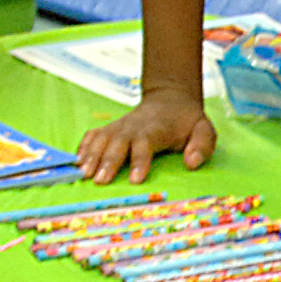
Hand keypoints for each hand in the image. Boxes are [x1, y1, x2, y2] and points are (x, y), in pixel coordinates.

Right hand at [76, 85, 213, 183]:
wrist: (169, 100)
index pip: (145, 142)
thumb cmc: (187, 122)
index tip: (135, 180)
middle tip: (101, 182)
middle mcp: (134, 127)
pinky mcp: (111, 128)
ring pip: (102, 138)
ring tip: (83, 174)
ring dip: (91, 155)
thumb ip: (202, 145)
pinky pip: (93, 135)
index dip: (139, 160)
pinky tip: (76, 162)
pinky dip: (84, 147)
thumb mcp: (204, 130)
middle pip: (118, 142)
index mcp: (156, 128)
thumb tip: (191, 163)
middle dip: (109, 161)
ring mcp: (120, 127)